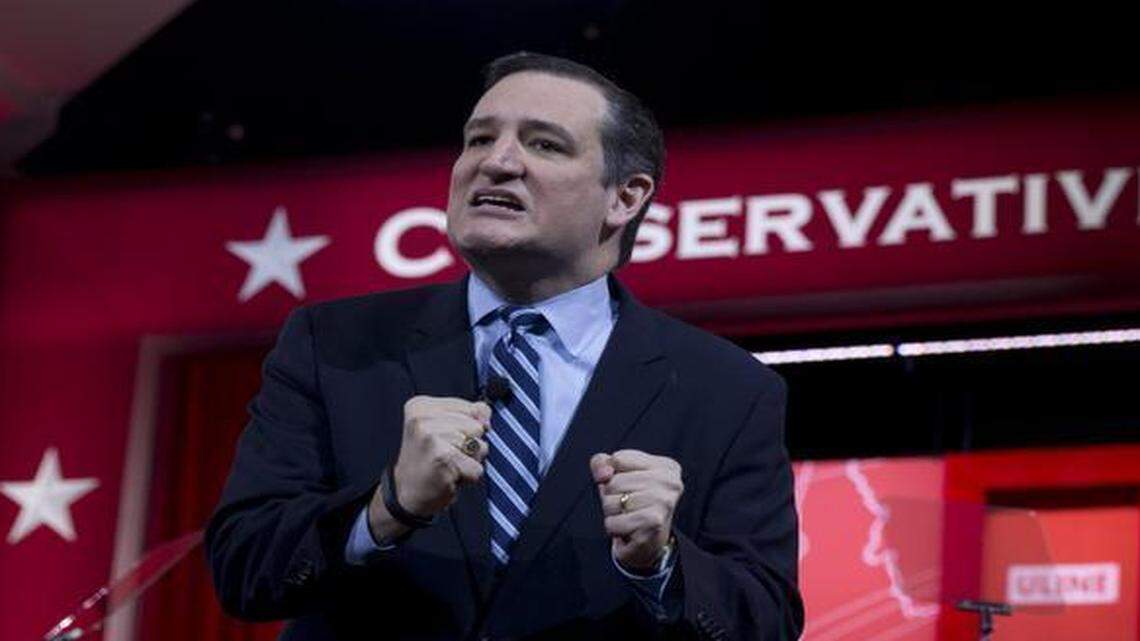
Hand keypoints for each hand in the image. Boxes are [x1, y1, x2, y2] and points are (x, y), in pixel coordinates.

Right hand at [369, 396, 489, 535]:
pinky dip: (468, 477)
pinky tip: (448, 477)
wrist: (406, 493)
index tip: (447, 440)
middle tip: (447, 455)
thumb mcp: (445, 428)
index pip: (474, 408)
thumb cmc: (428, 461)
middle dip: (471, 446)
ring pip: (480, 447)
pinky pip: (477, 468)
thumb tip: (486, 415)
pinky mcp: (442, 458)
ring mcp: (431, 437)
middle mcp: (423, 418)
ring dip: (469, 462)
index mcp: (422, 405)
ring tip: (448, 465)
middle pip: (478, 427)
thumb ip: (469, 414)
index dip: (470, 428)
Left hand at [590, 449, 683, 572]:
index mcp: (665, 466)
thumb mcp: (616, 476)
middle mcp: (670, 482)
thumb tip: (603, 474)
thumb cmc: (632, 504)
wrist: (648, 543)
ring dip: (612, 513)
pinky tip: (628, 529)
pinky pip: (613, 522)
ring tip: (628, 517)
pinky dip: (613, 527)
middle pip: (614, 482)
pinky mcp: (653, 524)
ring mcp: (664, 503)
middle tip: (628, 506)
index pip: (618, 459)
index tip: (628, 487)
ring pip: (611, 502)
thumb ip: (602, 463)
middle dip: (611, 497)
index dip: (612, 475)